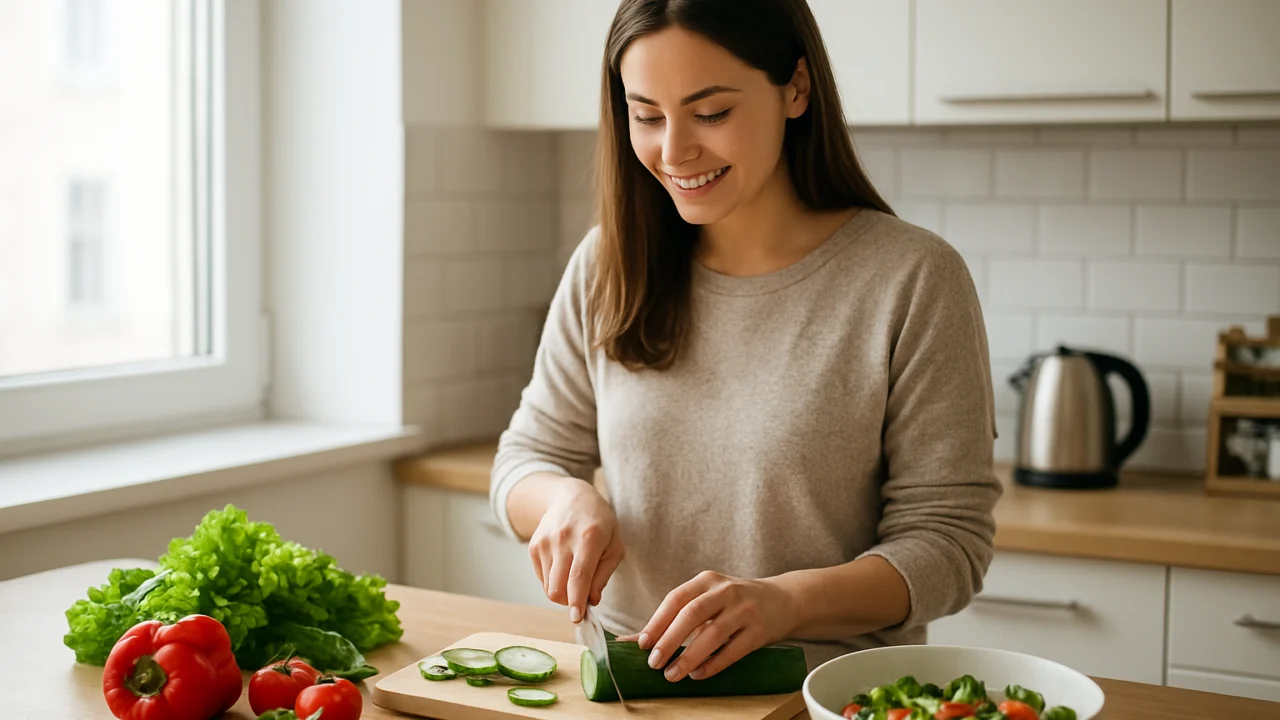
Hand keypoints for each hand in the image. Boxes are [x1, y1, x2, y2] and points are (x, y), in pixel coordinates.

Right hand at [528, 479, 624, 622]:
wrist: (571, 497)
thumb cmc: (599, 523)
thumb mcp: (614, 545)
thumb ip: (604, 574)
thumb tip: (591, 600)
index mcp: (589, 538)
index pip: (579, 576)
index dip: (577, 600)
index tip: (577, 617)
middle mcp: (563, 539)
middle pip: (558, 587)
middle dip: (570, 602)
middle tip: (582, 597)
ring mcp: (545, 542)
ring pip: (548, 587)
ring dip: (562, 592)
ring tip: (574, 577)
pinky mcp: (533, 546)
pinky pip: (542, 578)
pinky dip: (553, 582)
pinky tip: (563, 566)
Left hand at [618, 570, 796, 682]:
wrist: (784, 599)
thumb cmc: (735, 601)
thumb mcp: (710, 597)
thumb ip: (679, 614)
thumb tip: (633, 640)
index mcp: (707, 580)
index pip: (676, 598)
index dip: (657, 621)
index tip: (642, 643)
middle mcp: (726, 591)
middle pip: (692, 614)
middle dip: (669, 640)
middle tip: (654, 662)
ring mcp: (745, 610)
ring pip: (713, 634)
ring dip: (689, 657)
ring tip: (673, 674)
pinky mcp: (760, 631)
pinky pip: (734, 650)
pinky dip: (714, 664)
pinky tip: (699, 674)